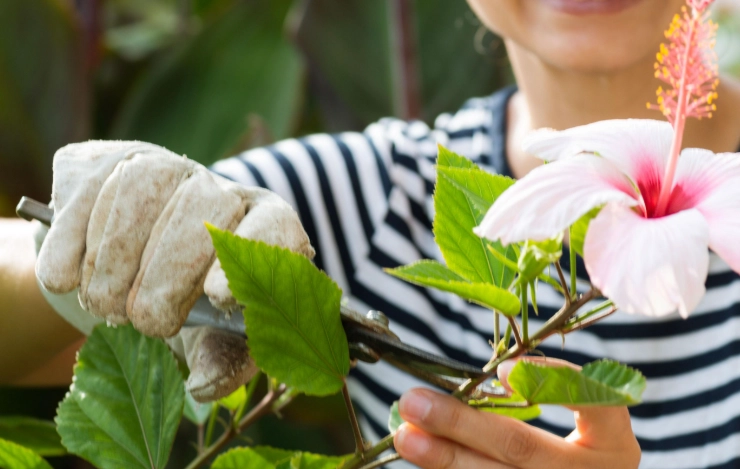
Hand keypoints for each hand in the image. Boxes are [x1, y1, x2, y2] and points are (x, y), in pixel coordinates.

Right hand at [35, 141, 313, 399]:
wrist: (135, 264)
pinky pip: (89, 188)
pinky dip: (71, 240)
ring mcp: (166, 166)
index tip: (220, 299)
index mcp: (265, 227)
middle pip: (204, 208)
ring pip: (143, 188)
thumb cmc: (191, 303)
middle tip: (146, 322)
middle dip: (168, 273)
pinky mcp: (108, 161)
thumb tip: (204, 385)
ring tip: (104, 307)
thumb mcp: (214, 335)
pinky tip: (66, 277)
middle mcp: (221, 187)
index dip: (249, 257)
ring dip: (115, 259)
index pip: (275, 226)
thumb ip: (223, 358)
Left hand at [394, 359, 640, 468]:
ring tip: (406, 436)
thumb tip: (493, 376)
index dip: (548, 383)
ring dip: (444, 458)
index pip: (595, 406)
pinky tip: (422, 459)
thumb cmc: (580, 449)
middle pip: (520, 448)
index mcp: (614, 446)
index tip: (500, 369)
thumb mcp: (584, 418)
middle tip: (415, 401)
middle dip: (460, 423)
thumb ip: (548, 390)